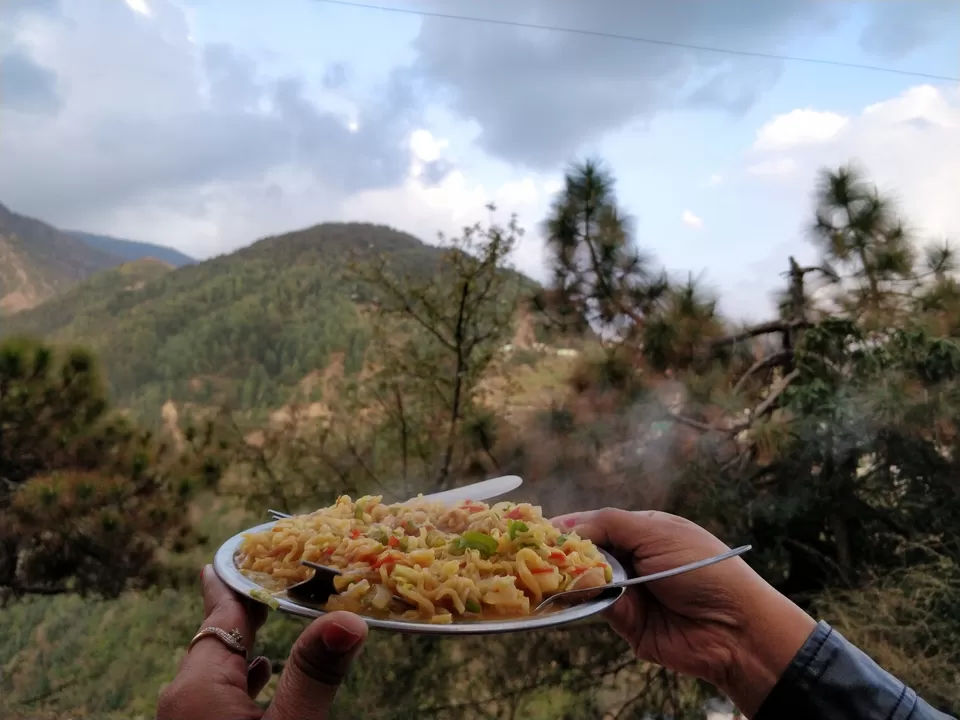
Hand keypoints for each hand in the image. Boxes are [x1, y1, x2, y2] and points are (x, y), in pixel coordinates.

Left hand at [157, 565, 367, 719]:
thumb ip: (313, 676)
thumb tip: (350, 619)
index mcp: (197, 687)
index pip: (221, 616)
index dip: (238, 581)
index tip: (246, 547)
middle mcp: (181, 699)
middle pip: (216, 637)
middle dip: (245, 606)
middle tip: (268, 571)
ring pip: (215, 667)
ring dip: (245, 640)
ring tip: (267, 614)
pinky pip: (214, 694)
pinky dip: (240, 674)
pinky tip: (259, 672)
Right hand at [553, 509, 816, 716]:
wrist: (733, 627)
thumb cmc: (702, 568)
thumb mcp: (656, 533)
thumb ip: (610, 524)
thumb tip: (568, 525)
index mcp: (643, 530)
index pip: (597, 522)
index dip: (570, 524)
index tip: (539, 527)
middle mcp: (632, 558)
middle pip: (586, 551)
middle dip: (563, 550)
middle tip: (530, 549)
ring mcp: (627, 590)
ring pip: (585, 578)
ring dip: (567, 574)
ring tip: (539, 567)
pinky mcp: (625, 621)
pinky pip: (594, 605)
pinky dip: (578, 598)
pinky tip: (560, 589)